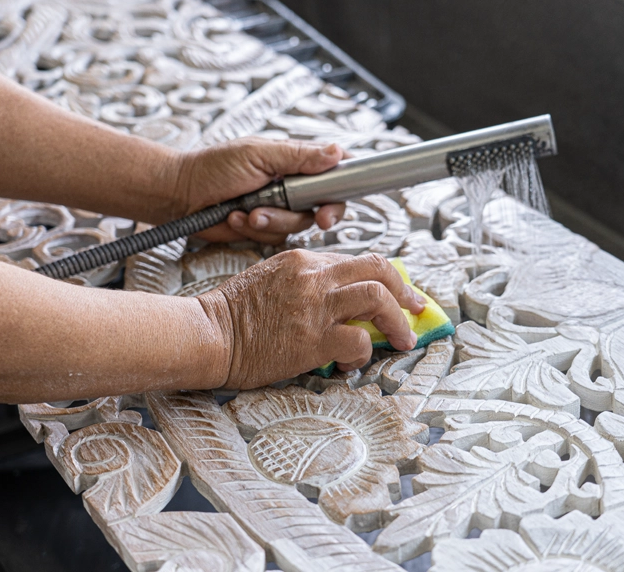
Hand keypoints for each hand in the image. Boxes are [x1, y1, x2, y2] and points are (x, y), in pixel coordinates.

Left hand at [173, 137, 348, 243]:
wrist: (179, 194)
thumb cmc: (213, 167)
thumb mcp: (257, 154)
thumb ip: (298, 156)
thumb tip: (336, 152)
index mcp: (294, 162)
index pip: (333, 171)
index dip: (344, 184)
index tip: (342, 196)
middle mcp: (291, 187)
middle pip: (324, 205)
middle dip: (317, 214)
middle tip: (318, 219)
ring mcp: (278, 210)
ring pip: (298, 225)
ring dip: (273, 220)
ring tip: (248, 210)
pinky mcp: (263, 229)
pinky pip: (274, 237)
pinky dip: (254, 229)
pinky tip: (236, 217)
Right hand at [195, 251, 426, 389]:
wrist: (208, 333)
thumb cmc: (233, 312)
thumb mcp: (271, 277)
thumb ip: (306, 281)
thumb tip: (340, 296)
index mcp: (304, 260)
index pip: (358, 260)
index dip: (385, 277)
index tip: (398, 292)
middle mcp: (314, 277)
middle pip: (378, 269)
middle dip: (405, 290)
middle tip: (415, 308)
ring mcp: (315, 306)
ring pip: (377, 298)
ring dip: (397, 321)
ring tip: (402, 339)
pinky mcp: (312, 338)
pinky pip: (358, 340)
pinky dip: (364, 353)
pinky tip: (352, 363)